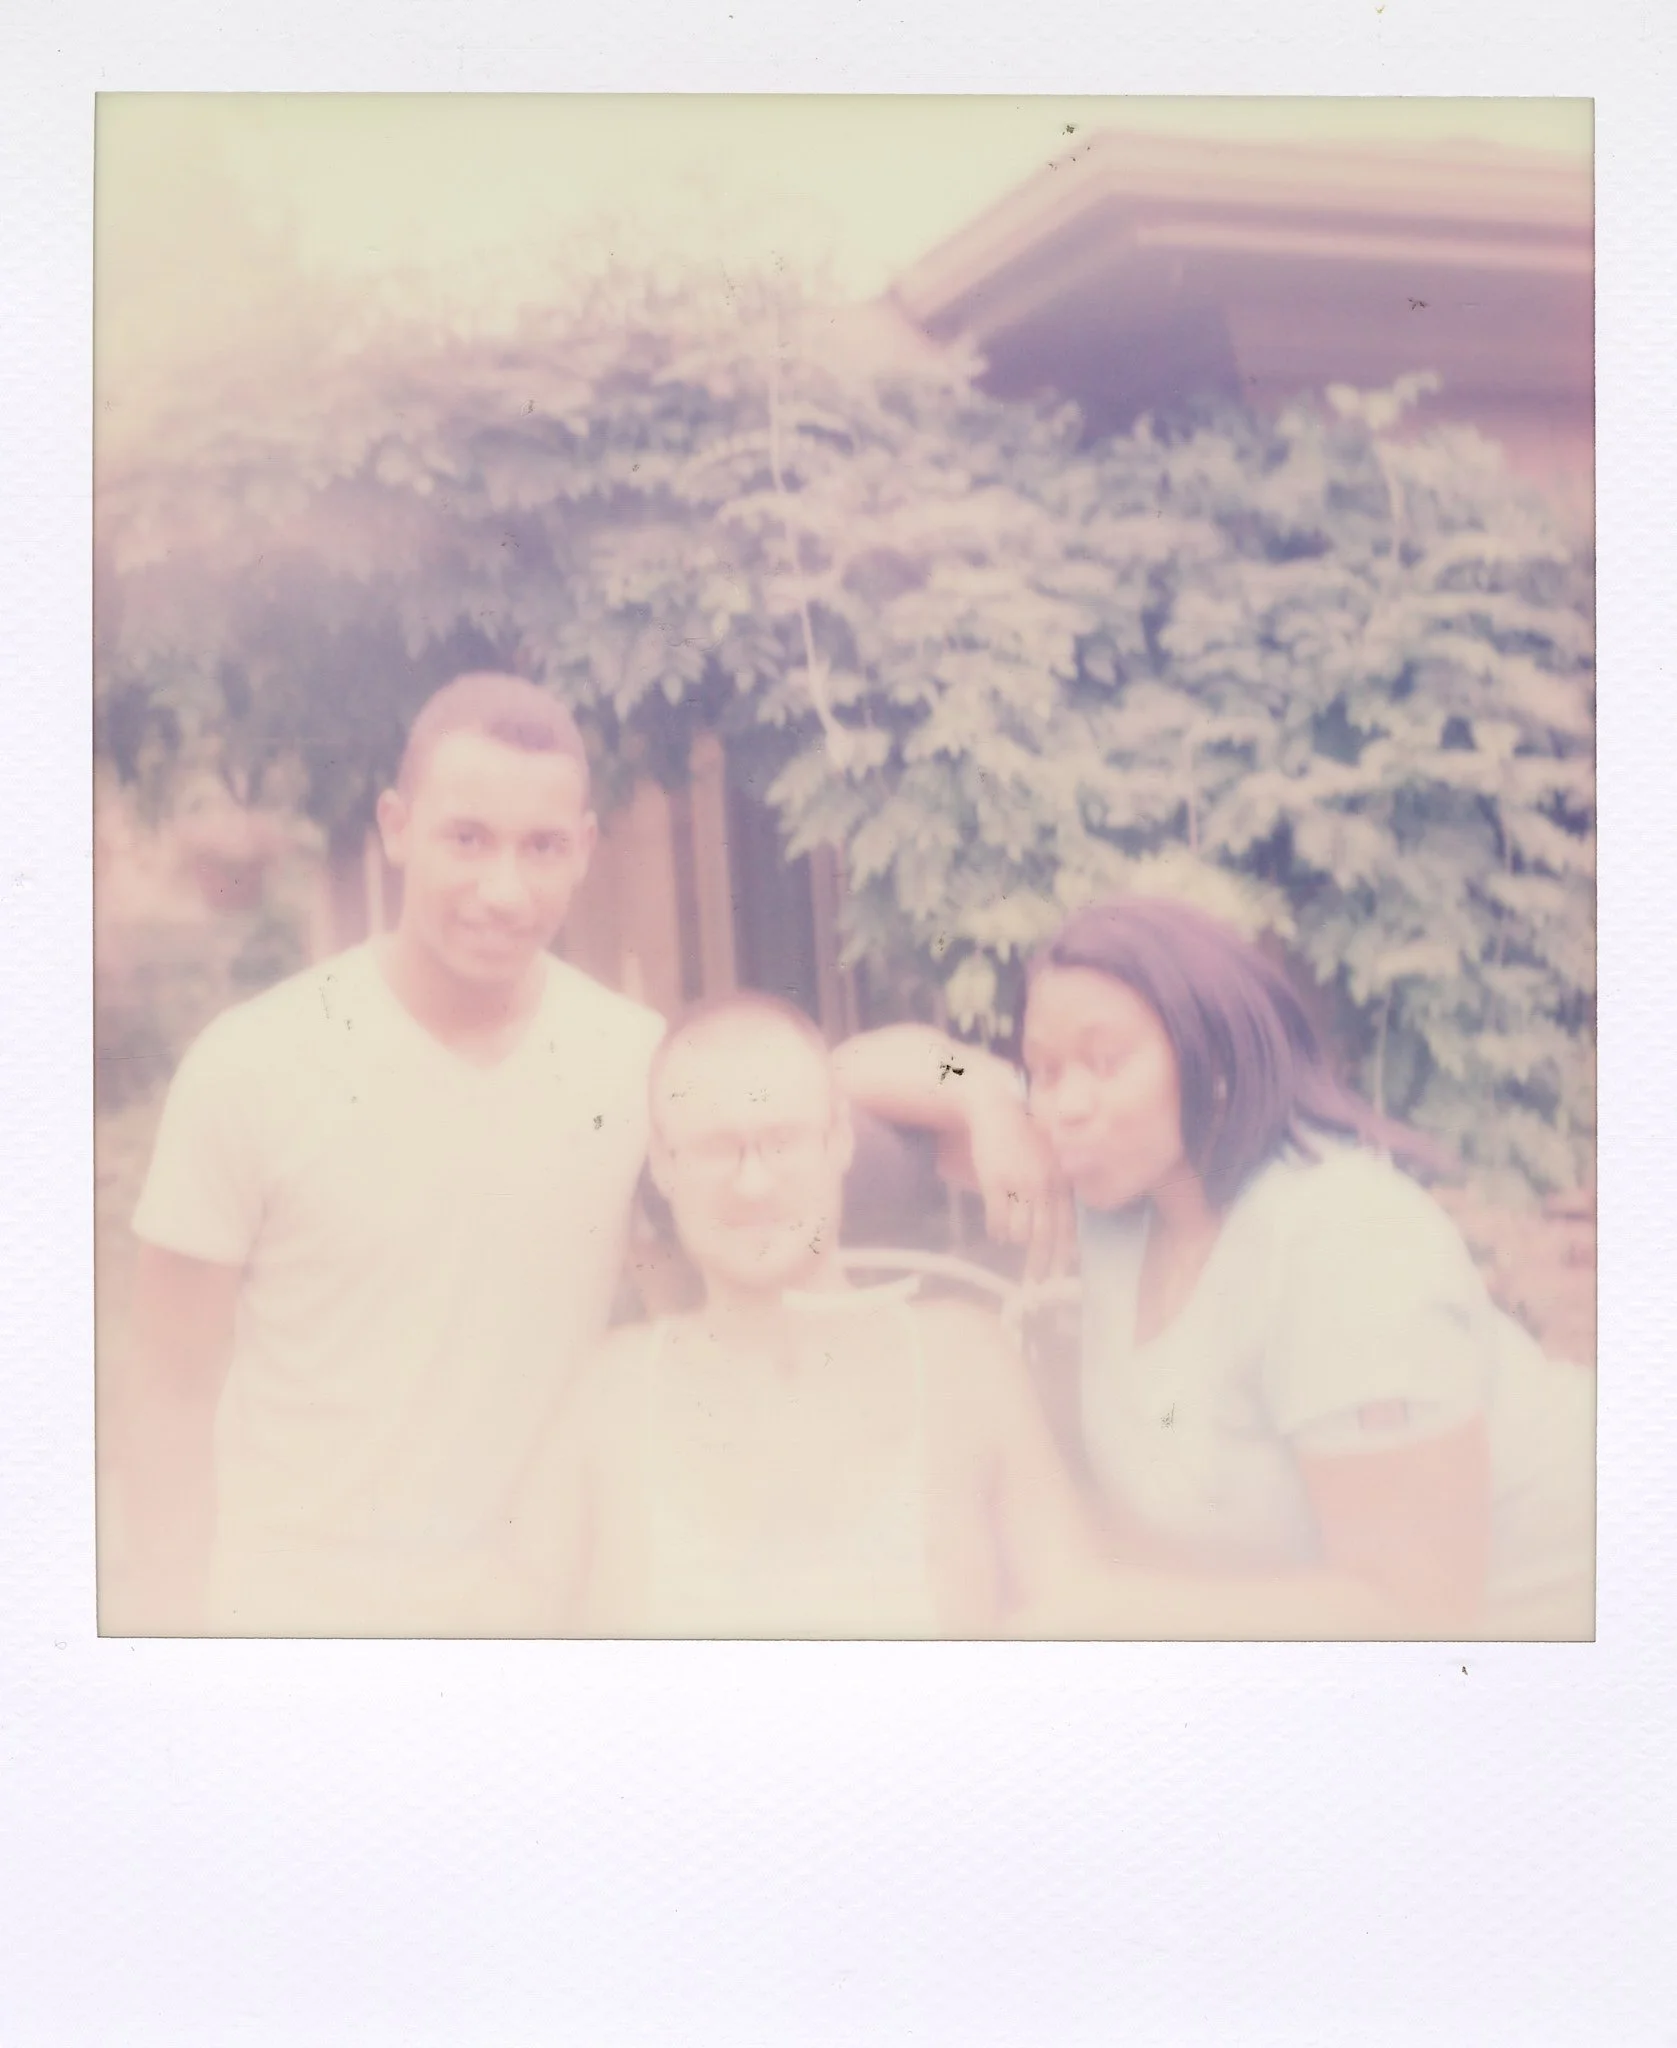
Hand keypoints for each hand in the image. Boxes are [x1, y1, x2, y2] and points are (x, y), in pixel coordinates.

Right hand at [964, 1084, 1074, 1282]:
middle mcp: (1044, 1185)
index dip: (1064, 1255)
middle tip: (1035, 1284)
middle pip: (1045, 1236)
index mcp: (1061, 1181)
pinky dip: (997, 1232)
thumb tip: (1059, 1227)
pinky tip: (996, 1233)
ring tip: (1010, 1241)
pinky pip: (997, 1219)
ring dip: (1015, 1242)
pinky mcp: (995, 1181)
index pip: (1067, 1227)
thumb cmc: (1024, 1136)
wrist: (996, 1109)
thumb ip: (1057, 1188)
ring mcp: (1020, 1183)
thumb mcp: (1050, 1160)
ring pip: (1019, 1232)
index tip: (1061, 1277)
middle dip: (1040, 1264)